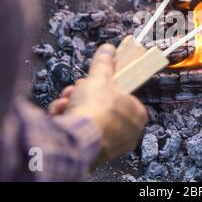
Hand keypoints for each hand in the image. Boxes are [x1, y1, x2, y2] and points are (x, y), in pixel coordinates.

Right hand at [49, 44, 147, 163]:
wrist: (77, 141)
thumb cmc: (96, 109)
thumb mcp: (100, 78)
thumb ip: (104, 63)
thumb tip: (108, 49)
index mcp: (137, 114)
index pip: (122, 95)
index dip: (104, 85)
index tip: (91, 80)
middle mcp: (128, 132)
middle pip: (103, 106)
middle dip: (84, 95)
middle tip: (75, 90)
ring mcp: (112, 146)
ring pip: (90, 119)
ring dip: (73, 106)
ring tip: (65, 103)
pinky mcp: (94, 155)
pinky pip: (81, 133)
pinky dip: (69, 123)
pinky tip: (60, 116)